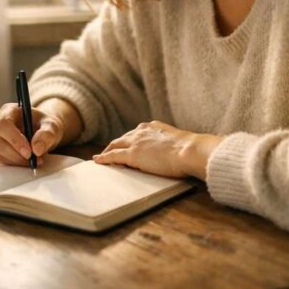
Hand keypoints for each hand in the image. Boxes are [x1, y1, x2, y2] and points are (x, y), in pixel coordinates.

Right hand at [0, 98, 78, 166]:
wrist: (39, 130)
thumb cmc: (42, 124)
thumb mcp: (51, 125)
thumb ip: (46, 134)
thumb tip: (37, 149)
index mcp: (7, 110)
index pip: (3, 124)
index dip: (14, 139)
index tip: (29, 152)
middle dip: (17, 154)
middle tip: (34, 160)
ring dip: (17, 160)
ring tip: (35, 160)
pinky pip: (0, 159)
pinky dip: (15, 163)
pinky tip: (26, 160)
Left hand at [93, 121, 221, 179]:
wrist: (190, 150)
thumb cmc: (190, 150)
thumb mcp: (178, 141)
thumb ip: (170, 143)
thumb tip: (174, 151)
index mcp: (152, 127)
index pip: (135, 134)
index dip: (128, 140)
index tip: (124, 145)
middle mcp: (141, 131)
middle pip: (122, 138)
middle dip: (114, 145)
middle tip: (108, 152)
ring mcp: (135, 143)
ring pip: (115, 146)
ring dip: (107, 152)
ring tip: (101, 158)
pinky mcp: (132, 155)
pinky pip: (113, 156)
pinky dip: (104, 158)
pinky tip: (98, 161)